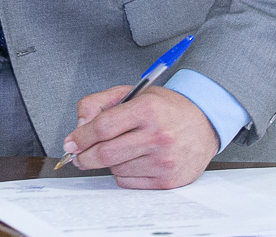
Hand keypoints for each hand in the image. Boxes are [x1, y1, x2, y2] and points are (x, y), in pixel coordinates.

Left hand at [63, 85, 219, 189]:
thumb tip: (80, 124)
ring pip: (115, 169)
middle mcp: (158, 136)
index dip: (81, 136)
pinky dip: (123, 173)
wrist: (204, 122)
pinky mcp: (167, 180)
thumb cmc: (166, 108)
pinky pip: (128, 182)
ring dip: (109, 162)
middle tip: (79, 154)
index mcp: (147, 109)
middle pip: (105, 153)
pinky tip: (135, 159)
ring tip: (123, 148)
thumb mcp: (132, 93)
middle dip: (85, 156)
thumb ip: (99, 102)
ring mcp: (164, 160)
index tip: (71, 142)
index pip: (103, 126)